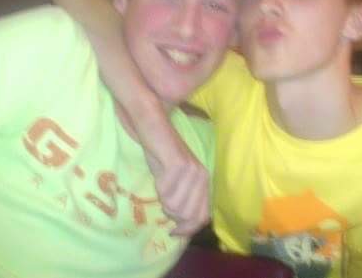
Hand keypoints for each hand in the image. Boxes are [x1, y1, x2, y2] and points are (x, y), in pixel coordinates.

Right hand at [120, 102, 210, 236]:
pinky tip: (158, 176)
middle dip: (171, 214)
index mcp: (205, 182)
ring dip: (163, 201)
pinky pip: (165, 192)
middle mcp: (202, 178)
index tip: (173, 232)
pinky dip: (158, 188)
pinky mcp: (178, 166)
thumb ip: (182, 201)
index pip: (202, 217)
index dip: (187, 229)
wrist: (156, 130)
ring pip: (174, 206)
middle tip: (162, 200)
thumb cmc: (163, 156)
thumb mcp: (177, 182)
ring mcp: (192, 171)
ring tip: (160, 186)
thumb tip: (180, 227)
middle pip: (187, 215)